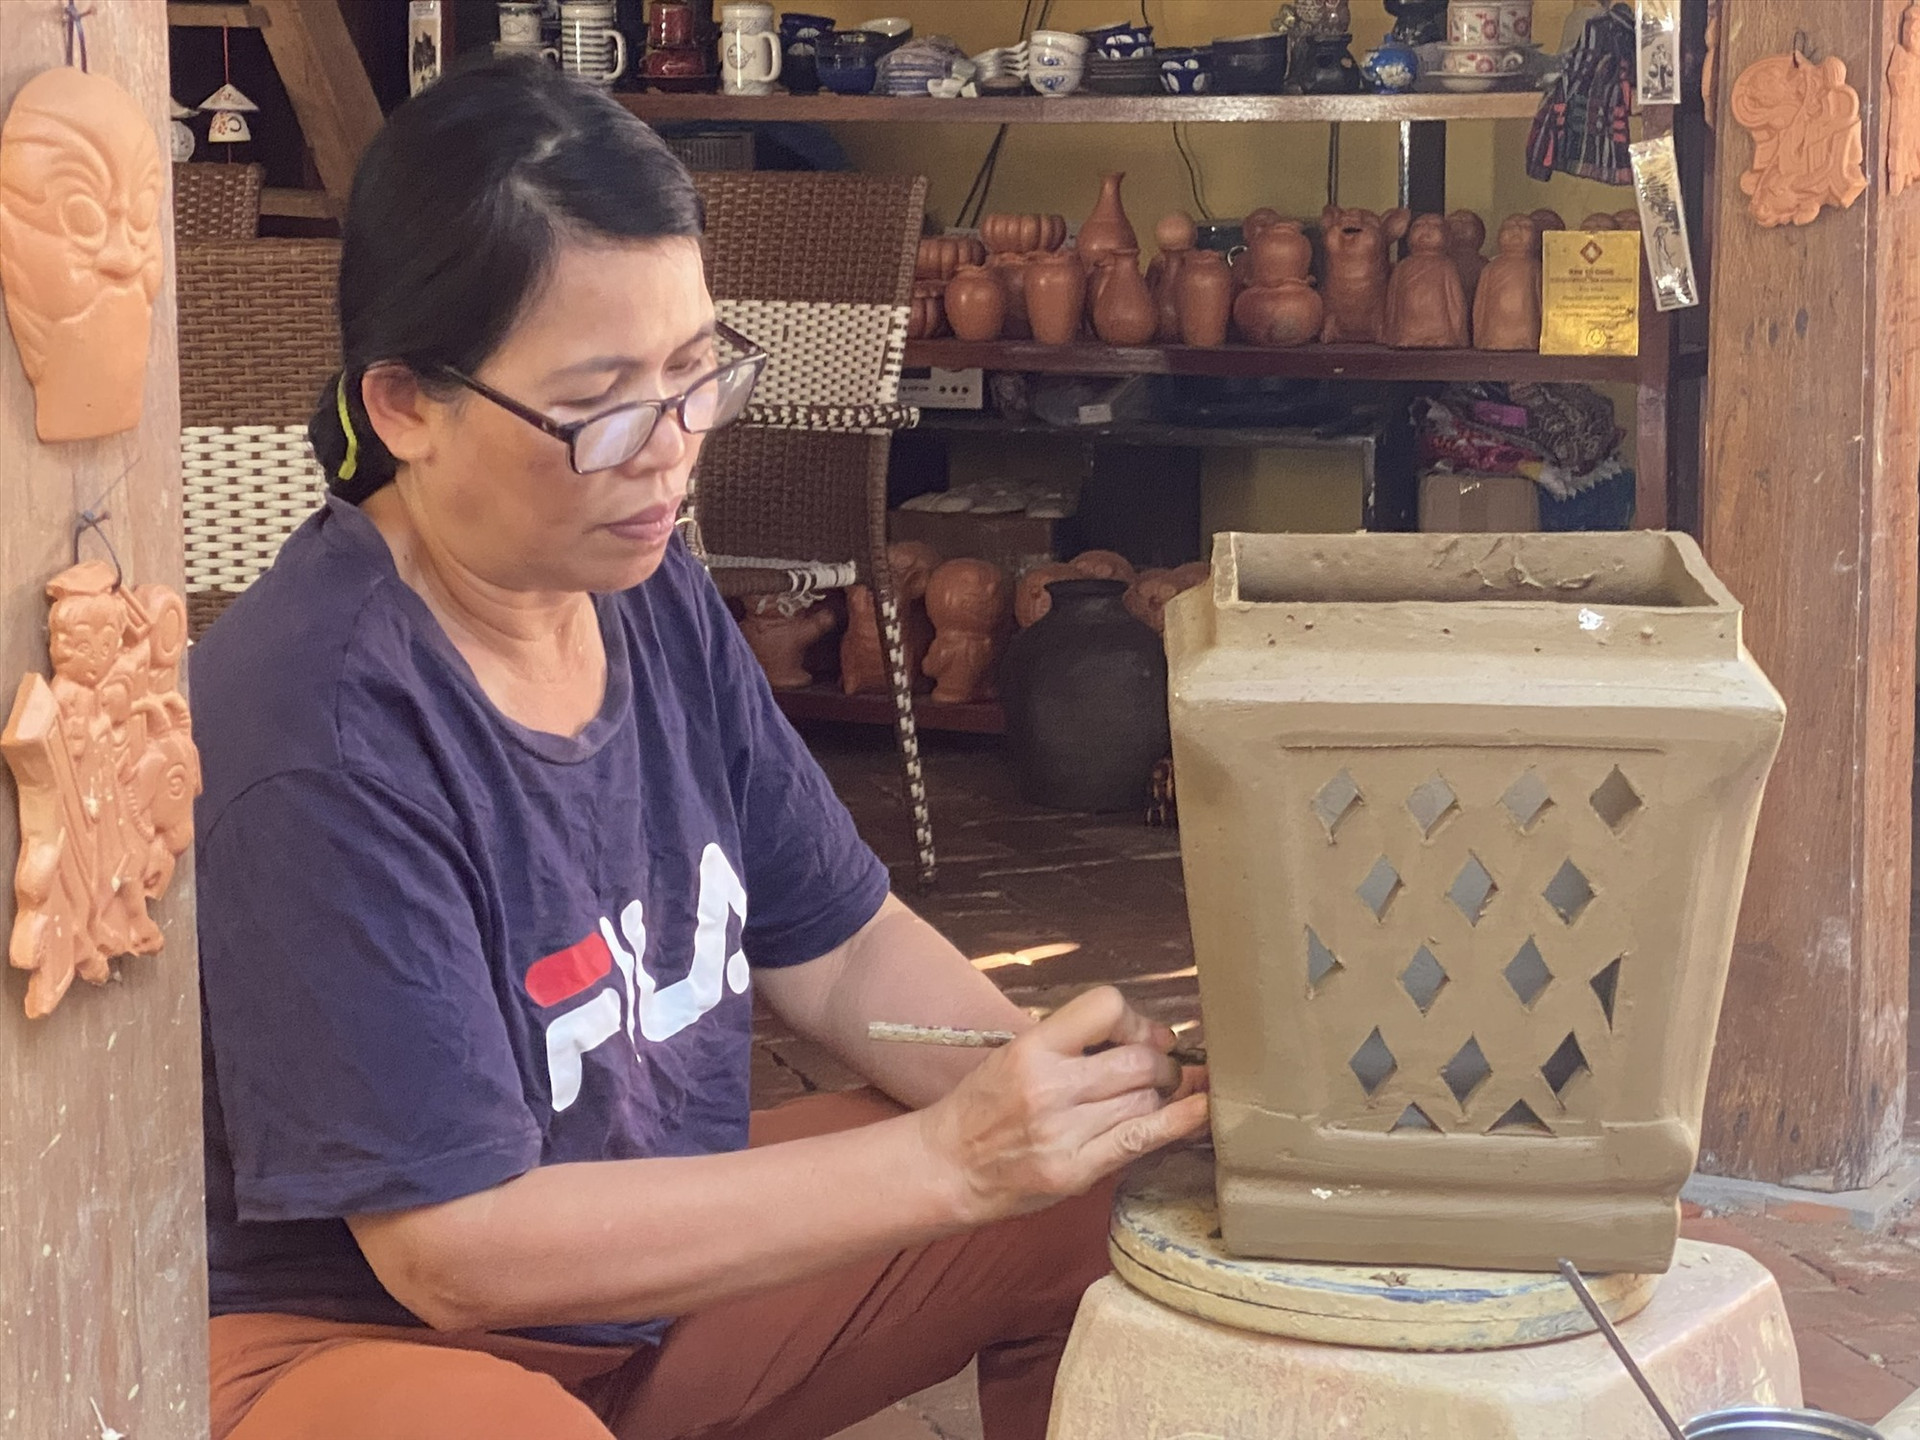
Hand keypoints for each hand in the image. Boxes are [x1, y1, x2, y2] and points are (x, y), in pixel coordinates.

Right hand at [913, 986, 1210, 1226]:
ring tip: (1156, 1097)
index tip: (1145, 1035)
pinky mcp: (1076, 1171)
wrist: (947, 1165)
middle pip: (1138, 1059)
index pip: (1104, 1007)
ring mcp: (1063, 1132)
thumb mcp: (1017, 1054)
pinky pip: (1142, 1139)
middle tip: (1161, 1072)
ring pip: (1145, 1098)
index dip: (1135, 1019)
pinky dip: (1179, 1122)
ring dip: (1162, 1096)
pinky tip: (1201, 1111)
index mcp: (1032, 1048)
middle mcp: (1049, 1087)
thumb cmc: (984, 1107)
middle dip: (1162, 1063)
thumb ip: (1074, 1044)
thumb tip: (1154, 1038)